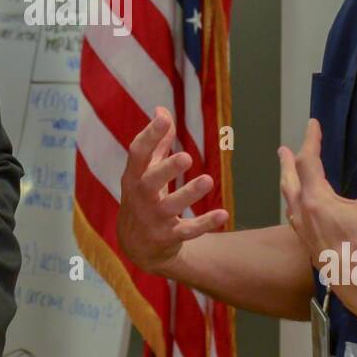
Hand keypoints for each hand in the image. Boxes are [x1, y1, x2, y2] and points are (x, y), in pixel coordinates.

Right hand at [116, 106, 228, 274]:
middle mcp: (140, 197)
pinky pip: (187, 231)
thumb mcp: (145, 171)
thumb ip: (156, 142)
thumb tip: (161, 110)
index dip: (149, 135)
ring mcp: (152, 219)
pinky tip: (223, 214)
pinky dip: (205, 224)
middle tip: (187, 157)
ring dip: (189, 194)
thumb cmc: (143, 197)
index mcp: (133, 176)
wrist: (136, 246)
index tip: (164, 118)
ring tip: (208, 180)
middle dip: (167, 169)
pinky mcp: (166, 237)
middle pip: (150, 181)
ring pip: (170, 207)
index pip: (137, 153)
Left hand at [282, 119, 356, 327]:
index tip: (313, 124)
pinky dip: (294, 204)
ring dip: (288, 182)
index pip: (309, 161)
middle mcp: (304, 213)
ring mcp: (303, 230)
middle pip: (290, 180)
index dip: (311, 140)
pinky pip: (294, 217)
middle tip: (283, 149)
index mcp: (318, 200)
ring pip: (289, 199)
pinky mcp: (308, 244)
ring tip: (288, 174)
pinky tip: (299, 209)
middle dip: (288, 162)